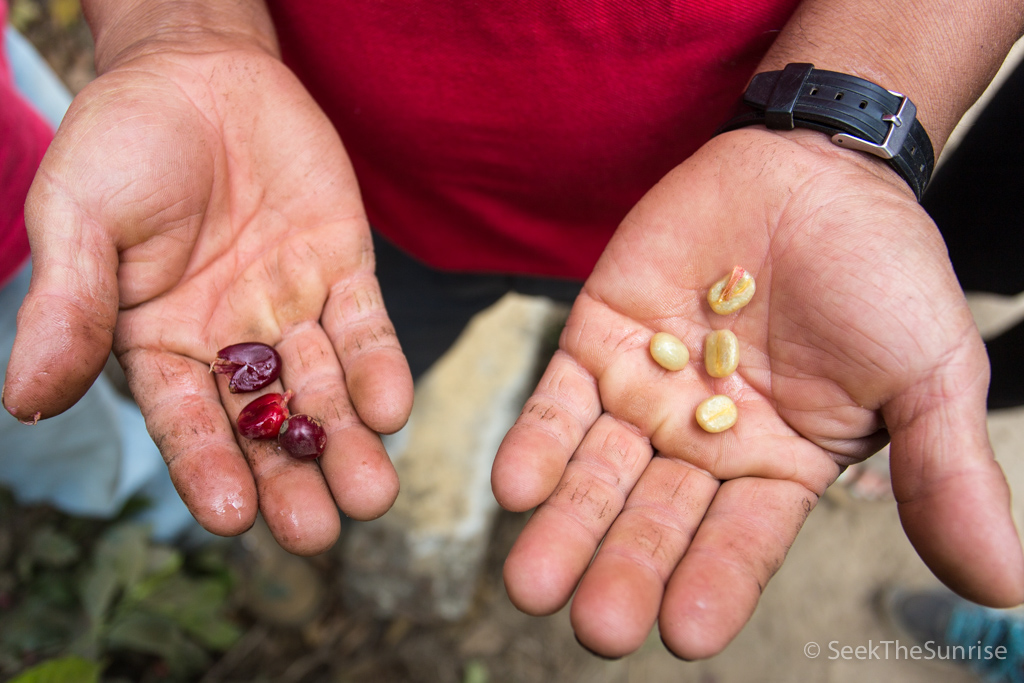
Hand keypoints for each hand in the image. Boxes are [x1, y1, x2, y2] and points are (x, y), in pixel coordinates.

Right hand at [3, 43, 412, 553]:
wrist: (198, 70)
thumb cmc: (123, 141)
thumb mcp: (79, 217)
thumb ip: (68, 306)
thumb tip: (25, 402)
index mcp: (158, 343)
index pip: (185, 422)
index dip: (207, 471)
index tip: (235, 521)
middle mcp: (230, 341)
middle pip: (265, 426)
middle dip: (293, 478)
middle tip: (323, 533)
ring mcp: (290, 308)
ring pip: (323, 388)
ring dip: (350, 440)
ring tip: (374, 493)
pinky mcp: (342, 269)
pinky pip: (364, 325)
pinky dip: (378, 365)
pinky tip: (392, 407)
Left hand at [492, 128, 1023, 657]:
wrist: (815, 166)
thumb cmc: (881, 271)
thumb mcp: (928, 373)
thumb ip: (945, 473)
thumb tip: (1004, 587)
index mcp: (777, 467)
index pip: (740, 542)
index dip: (714, 584)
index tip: (684, 633)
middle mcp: (701, 443)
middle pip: (656, 520)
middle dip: (624, 569)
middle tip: (593, 625)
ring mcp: (646, 392)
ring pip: (597, 472)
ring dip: (565, 525)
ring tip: (531, 581)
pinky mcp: (599, 339)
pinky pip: (560, 400)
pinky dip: (538, 441)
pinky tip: (516, 484)